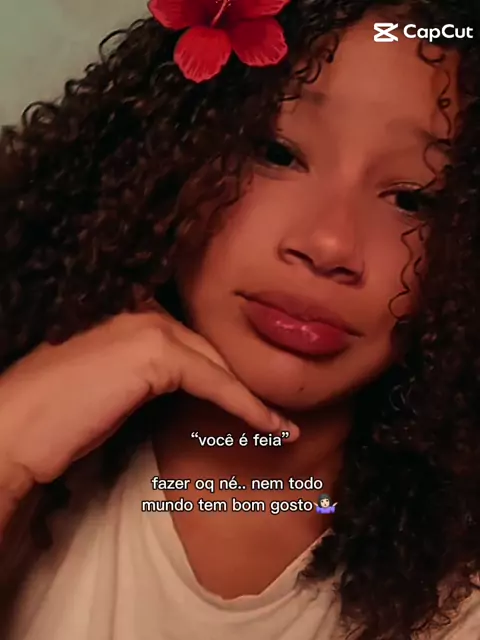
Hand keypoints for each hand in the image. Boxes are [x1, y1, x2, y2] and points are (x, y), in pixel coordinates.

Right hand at [0, 310, 297, 495]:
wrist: (16, 428)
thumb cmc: (58, 416)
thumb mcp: (115, 387)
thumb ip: (149, 375)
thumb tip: (188, 386)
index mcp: (132, 315)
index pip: (194, 342)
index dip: (226, 371)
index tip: (254, 398)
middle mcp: (143, 311)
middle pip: (211, 350)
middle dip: (244, 380)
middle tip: (277, 411)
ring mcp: (148, 327)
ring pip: (217, 363)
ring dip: (252, 396)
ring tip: (281, 424)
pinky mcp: (155, 352)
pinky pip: (215, 381)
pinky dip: (247, 406)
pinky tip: (272, 426)